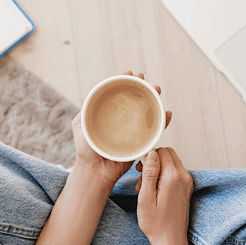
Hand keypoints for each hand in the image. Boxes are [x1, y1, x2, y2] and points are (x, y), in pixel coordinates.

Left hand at [71, 71, 172, 188]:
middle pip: (135, 98)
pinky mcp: (142, 142)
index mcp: (109, 113)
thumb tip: (91, 96)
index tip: (129, 73)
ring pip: (147, 111)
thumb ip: (83, 111)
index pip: (118, 93)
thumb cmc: (85, 151)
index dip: (124, 81)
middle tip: (144, 78)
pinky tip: (167, 113)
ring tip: (157, 90)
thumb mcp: (79, 127)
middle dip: (142, 86)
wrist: (95, 171)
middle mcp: (123, 119)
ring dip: (154, 98)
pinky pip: (155, 130)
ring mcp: (133, 130)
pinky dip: (163, 121)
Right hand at [136, 147, 193, 244]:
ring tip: (147, 188)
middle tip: (142, 179)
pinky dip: (163, 176)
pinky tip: (155, 191)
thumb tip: (151, 153)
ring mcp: (187, 182)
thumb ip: (149, 173)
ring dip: (157, 169)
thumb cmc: (156, 224)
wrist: (171, 241)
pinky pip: (174, 172)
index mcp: (173, 177)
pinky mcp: (186, 187)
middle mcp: (184, 177)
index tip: (139, 171)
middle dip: (152, 162)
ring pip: (170, 162)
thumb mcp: (145, 198)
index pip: (160, 151)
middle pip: (167, 154)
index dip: (147, 158)